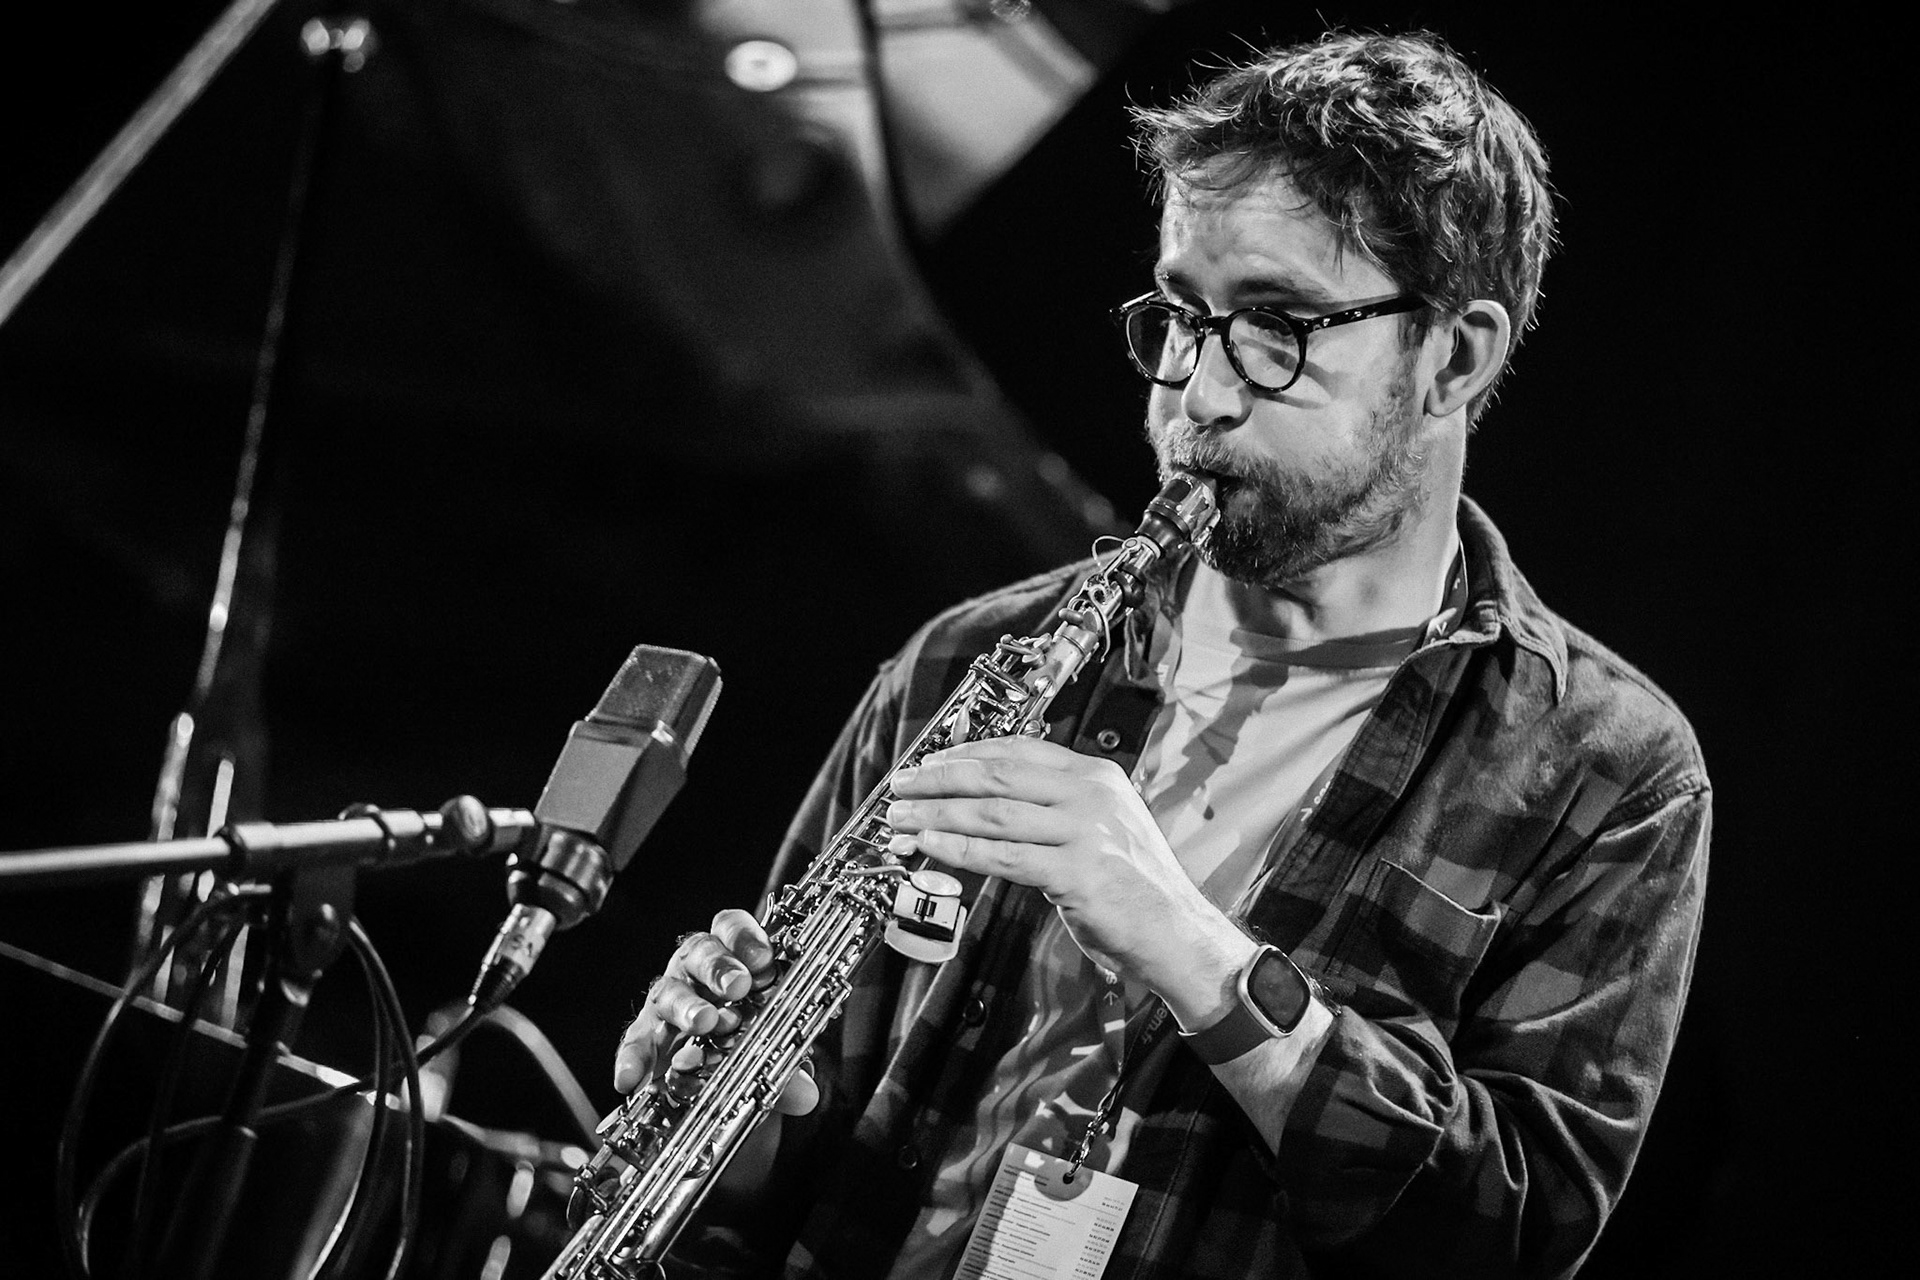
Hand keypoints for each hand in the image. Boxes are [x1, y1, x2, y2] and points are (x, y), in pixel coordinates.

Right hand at [612, 907, 817, 1115]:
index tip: (762, 957)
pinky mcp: (647, 1038)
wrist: (724, 1086)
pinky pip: (636, 1043)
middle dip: (719, 966)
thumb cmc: (755, 1050)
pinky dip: (633, 1059)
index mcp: (733, 960)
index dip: (745, 937)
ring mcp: (669, 1002)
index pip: (732, 929)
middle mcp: (696, 973)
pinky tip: (632, 1078)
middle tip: (738, 986)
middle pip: (700, 952)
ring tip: (704, 1022)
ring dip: (686, 1005)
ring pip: (669, 992)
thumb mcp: (777, 1056)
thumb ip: (791, 1071)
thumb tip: (804, 1093)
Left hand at [884, 738, 1252, 1025]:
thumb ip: (1054, 808)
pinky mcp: (1077, 874)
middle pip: (997, 775)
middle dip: (939, 778)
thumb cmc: (1133, 887)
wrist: (1177, 934)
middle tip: (900, 785)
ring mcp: (1086, 833)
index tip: (928, 762)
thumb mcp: (1102, 827)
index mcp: (1096, 775)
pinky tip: (930, 847)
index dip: (964, 753)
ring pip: (992, 814)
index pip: (1017, 750)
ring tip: (901, 818)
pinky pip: (1002, 857)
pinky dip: (959, 851)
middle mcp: (1091, 795)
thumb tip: (983, 802)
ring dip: (936, 815)